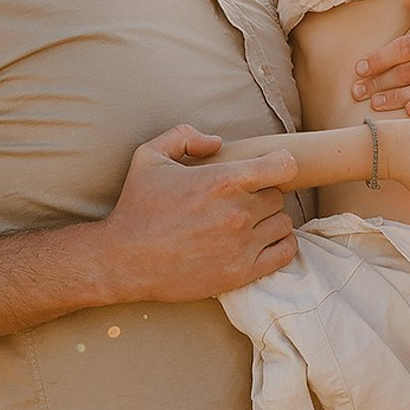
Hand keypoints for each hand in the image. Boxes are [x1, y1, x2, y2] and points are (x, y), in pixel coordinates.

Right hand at [98, 125, 298, 301]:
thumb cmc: (136, 207)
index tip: (271, 168)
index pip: (282, 166)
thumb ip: (184, 136)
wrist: (124, 260)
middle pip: (278, 196)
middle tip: (242, 201)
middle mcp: (237, 212)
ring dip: (270, 220)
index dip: (281, 163)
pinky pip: (285, 252)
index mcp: (223, 180)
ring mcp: (242, 244)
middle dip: (263, 195)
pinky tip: (262, 241)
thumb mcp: (149, 156)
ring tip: (248, 222)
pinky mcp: (241, 272)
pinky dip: (280, 244)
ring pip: (282, 223)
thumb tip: (216, 142)